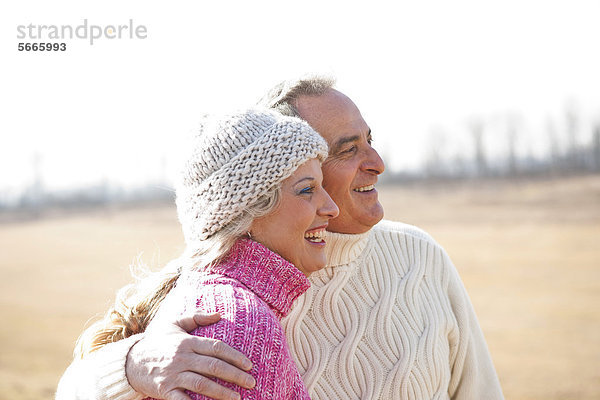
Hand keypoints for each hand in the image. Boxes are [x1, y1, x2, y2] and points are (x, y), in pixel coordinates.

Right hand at [125, 312, 255, 399]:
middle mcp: (182, 357)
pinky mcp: (165, 390)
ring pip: (202, 384)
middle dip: (235, 375)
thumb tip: (219, 314)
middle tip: (251, 382)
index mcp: (187, 341)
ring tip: (238, 398)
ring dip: (222, 393)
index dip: (235, 356)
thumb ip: (197, 317)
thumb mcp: (174, 323)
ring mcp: (173, 375)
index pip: (217, 348)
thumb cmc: (156, 341)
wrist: (128, 361)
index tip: (249, 365)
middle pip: (214, 366)